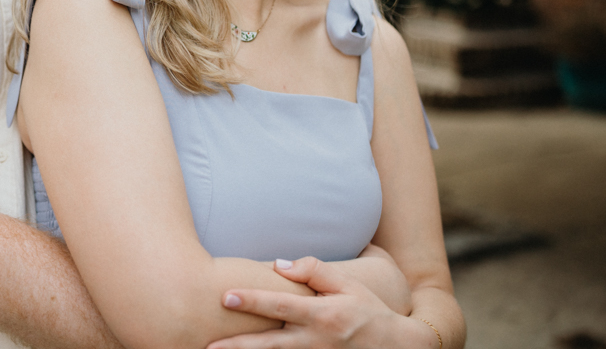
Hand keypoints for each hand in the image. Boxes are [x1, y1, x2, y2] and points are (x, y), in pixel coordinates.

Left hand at [205, 257, 435, 348]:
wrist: (397, 347)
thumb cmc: (367, 310)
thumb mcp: (347, 284)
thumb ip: (314, 271)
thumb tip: (277, 264)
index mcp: (322, 316)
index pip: (280, 306)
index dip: (252, 301)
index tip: (226, 296)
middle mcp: (316, 342)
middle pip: (269, 345)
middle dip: (238, 345)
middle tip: (208, 344)